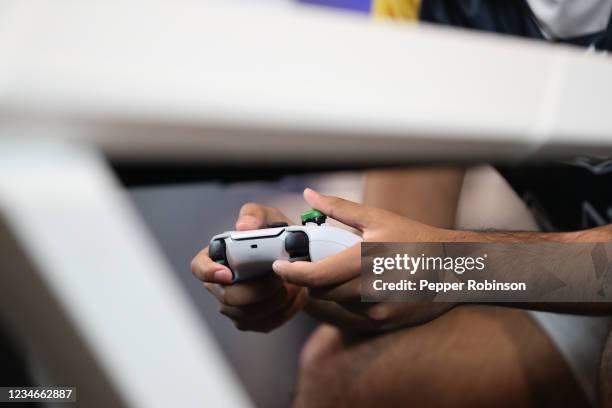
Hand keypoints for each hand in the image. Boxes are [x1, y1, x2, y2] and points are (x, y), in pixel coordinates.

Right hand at [191, 203, 306, 331]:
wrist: (301, 264)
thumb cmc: (278, 239)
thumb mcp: (270, 218)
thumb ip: (255, 215)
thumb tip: (243, 226)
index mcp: (218, 257)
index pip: (199, 267)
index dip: (209, 273)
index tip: (228, 274)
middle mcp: (220, 284)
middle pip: (230, 297)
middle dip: (259, 289)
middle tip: (280, 277)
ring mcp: (234, 305)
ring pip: (249, 314)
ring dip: (276, 300)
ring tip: (293, 284)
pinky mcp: (250, 320)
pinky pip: (264, 323)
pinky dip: (284, 311)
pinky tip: (295, 296)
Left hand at [272, 189, 454, 331]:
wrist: (454, 267)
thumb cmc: (415, 238)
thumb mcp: (377, 218)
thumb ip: (339, 208)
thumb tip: (310, 195)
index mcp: (363, 260)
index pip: (314, 276)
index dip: (291, 273)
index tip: (279, 266)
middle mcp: (368, 289)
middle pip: (320, 291)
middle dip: (310, 278)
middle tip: (313, 262)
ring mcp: (376, 309)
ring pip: (336, 302)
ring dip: (331, 288)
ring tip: (347, 269)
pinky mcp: (383, 321)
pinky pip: (353, 312)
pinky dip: (349, 298)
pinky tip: (365, 283)